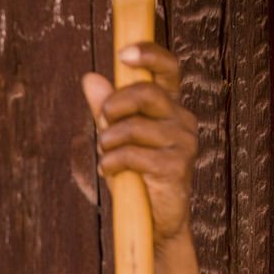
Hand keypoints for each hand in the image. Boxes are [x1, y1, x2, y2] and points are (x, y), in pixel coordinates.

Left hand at [80, 43, 198, 245]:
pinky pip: (133, 154)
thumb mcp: (115, 139)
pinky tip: (110, 171)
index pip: (168, 69)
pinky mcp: (177, 166)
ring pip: (134, 127)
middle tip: (102, 121)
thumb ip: (105, 109)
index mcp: (170, 107)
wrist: (153, 220)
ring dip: (108, 141)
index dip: (149, 55)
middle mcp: (182, 119)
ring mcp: (184, 143)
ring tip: (105, 155)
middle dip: (114, 105)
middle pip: (147, 93)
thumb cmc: (134, 175)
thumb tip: (90, 78)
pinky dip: (111, 162)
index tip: (123, 54)